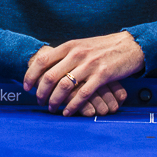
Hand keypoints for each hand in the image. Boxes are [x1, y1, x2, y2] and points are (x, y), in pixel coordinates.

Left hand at [23, 32, 145, 116]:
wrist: (130, 45)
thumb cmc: (104, 47)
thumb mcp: (82, 45)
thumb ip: (67, 55)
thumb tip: (48, 67)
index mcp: (70, 46)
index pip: (43, 60)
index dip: (31, 74)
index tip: (26, 86)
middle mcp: (77, 54)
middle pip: (50, 76)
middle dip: (41, 92)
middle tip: (39, 101)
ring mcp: (89, 65)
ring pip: (64, 86)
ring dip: (55, 100)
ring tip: (51, 108)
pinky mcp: (102, 76)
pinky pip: (83, 94)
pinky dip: (73, 105)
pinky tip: (68, 111)